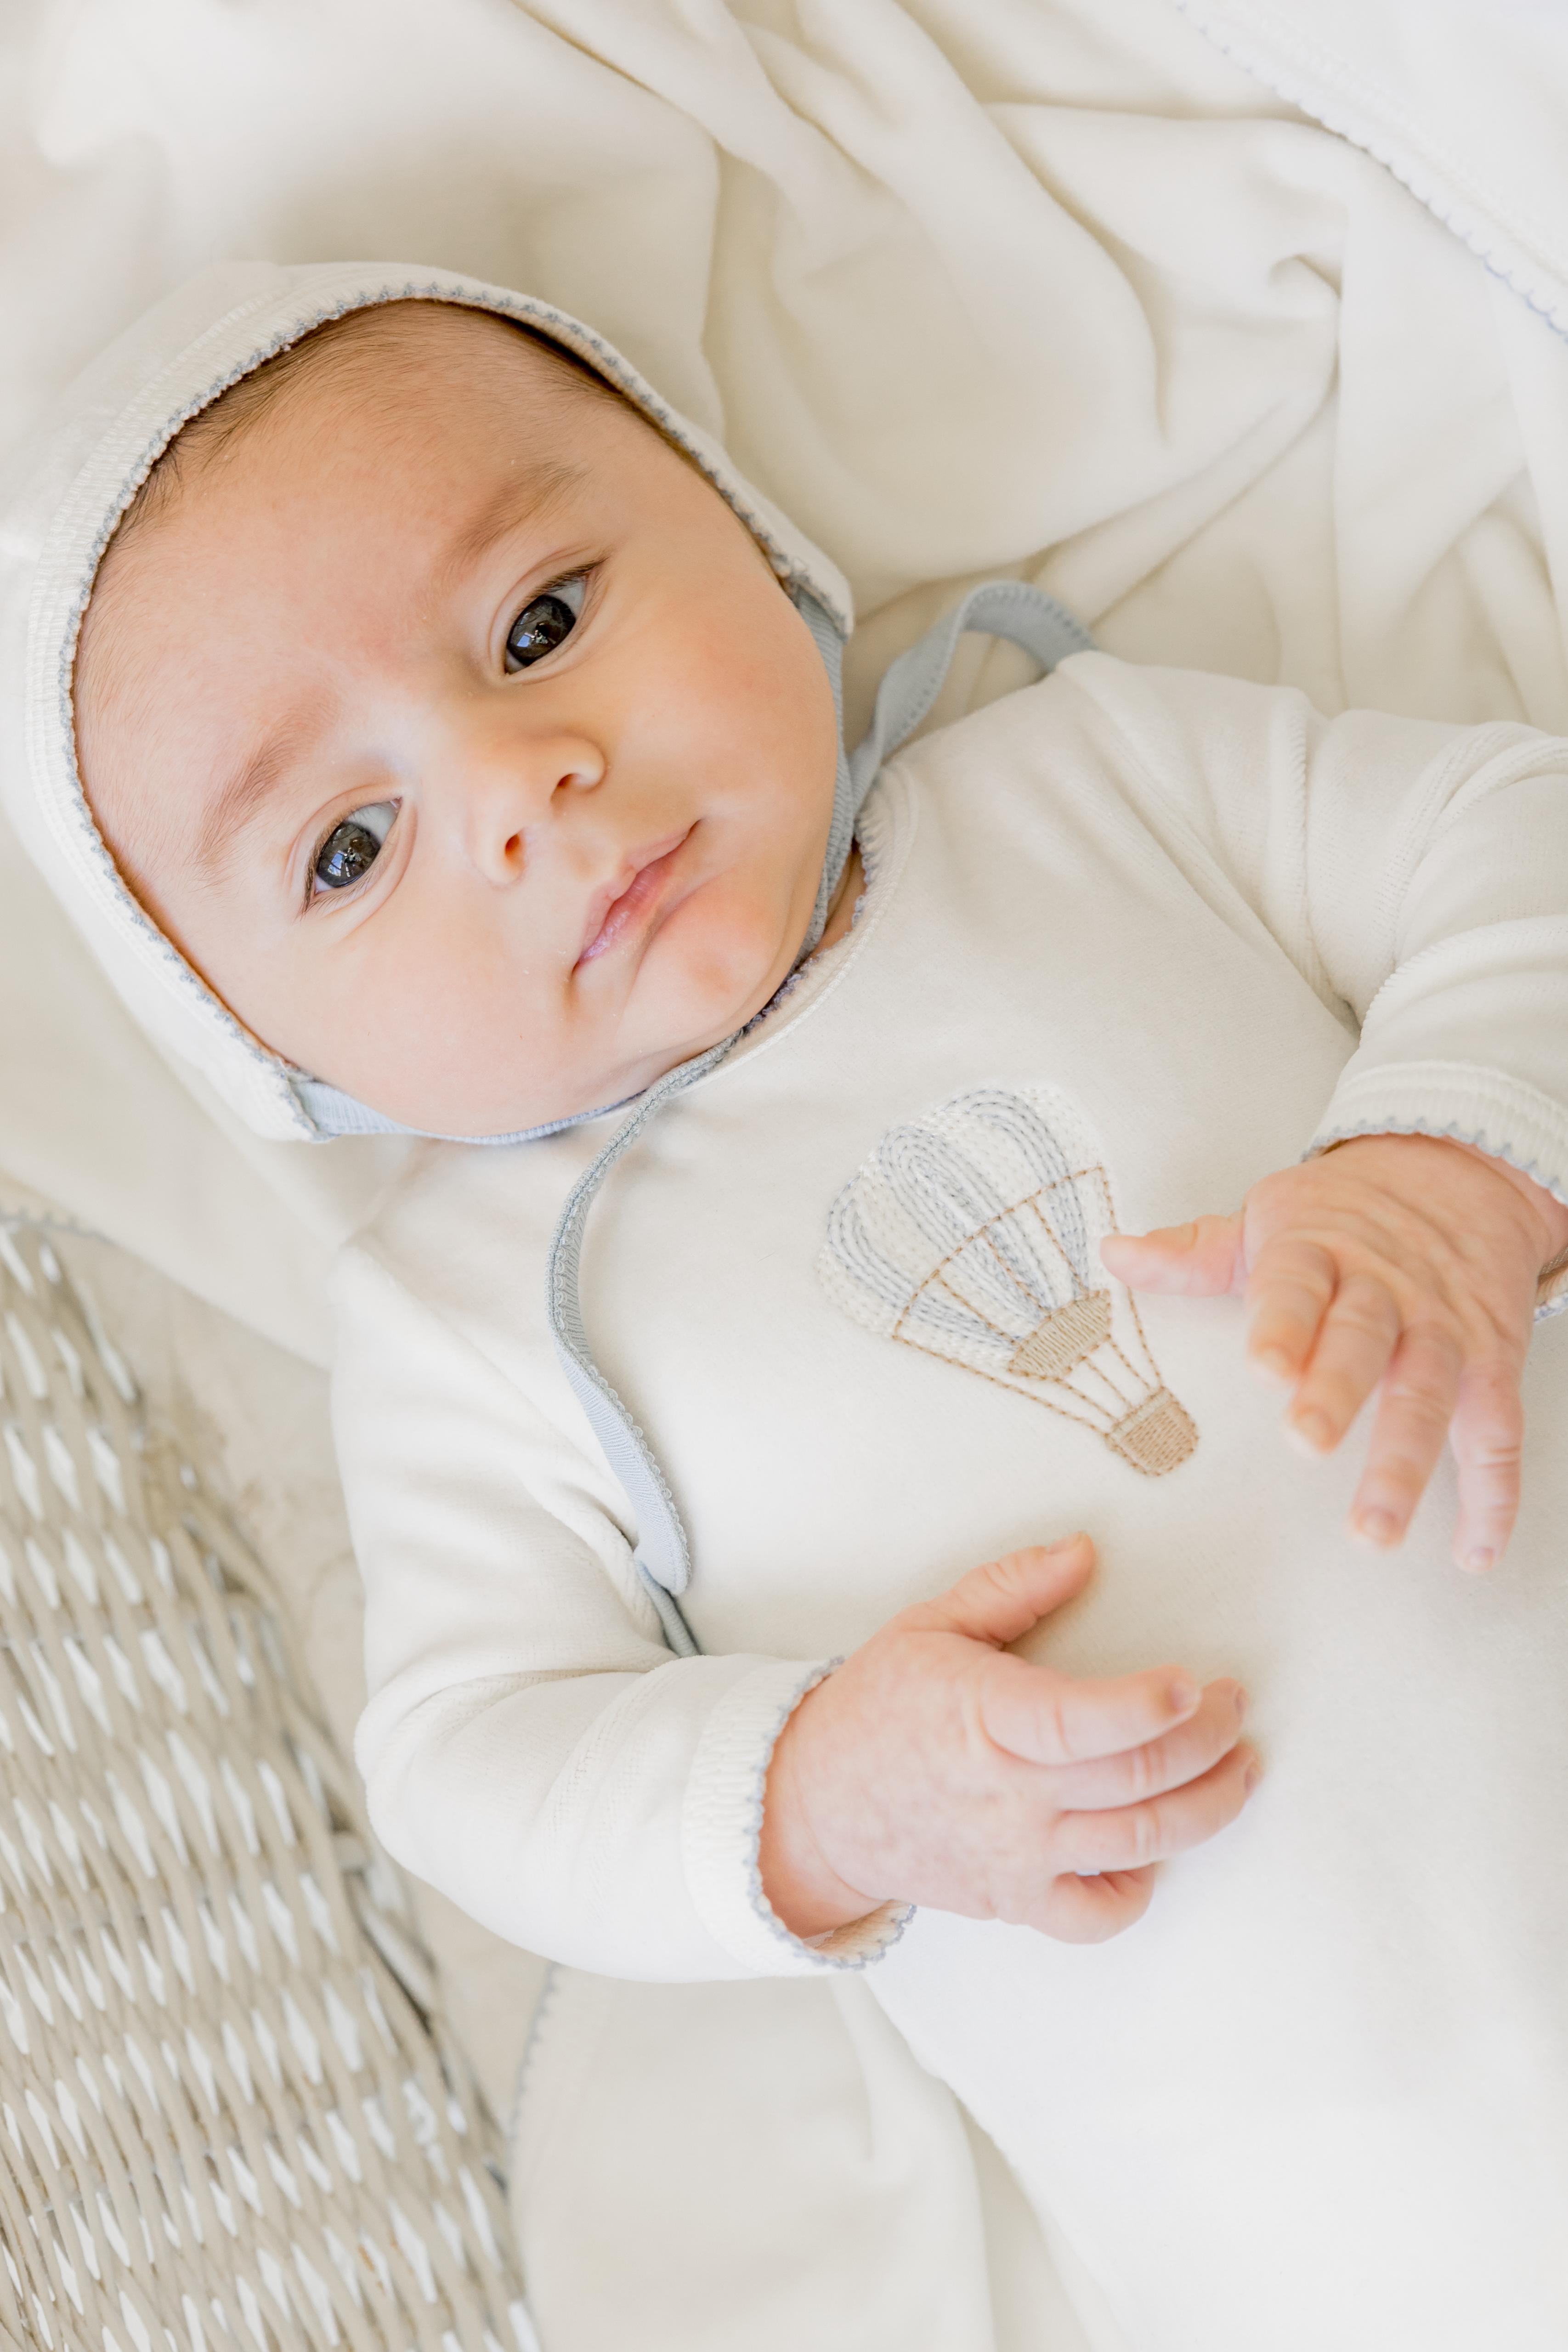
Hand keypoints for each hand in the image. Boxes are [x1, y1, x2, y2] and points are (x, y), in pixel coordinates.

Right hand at [757, 1535, 1254, 1943]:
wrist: (814, 1805)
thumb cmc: (877, 1706)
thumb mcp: (932, 1624)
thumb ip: (1012, 1586)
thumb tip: (1083, 1551)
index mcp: (990, 1719)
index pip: (1090, 1722)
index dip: (1155, 1704)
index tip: (1194, 1680)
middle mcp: (1014, 1796)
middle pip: (1142, 1778)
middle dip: (1209, 1739)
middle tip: (1232, 1705)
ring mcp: (1020, 1856)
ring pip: (1143, 1844)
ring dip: (1210, 1806)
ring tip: (1240, 1769)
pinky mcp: (1018, 1899)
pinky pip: (1099, 1915)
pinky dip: (1140, 1890)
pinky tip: (1155, 1850)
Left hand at [1101, 1133, 1567, 1571]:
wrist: (1457, 1172)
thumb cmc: (1345, 1211)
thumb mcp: (1267, 1218)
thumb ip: (1194, 1253)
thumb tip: (1115, 1254)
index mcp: (1318, 1251)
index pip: (1296, 1285)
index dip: (1282, 1324)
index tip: (1263, 1367)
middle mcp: (1386, 1289)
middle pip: (1363, 1340)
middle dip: (1338, 1392)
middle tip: (1307, 1442)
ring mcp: (1444, 1327)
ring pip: (1430, 1394)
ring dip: (1404, 1463)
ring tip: (1375, 1527)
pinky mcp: (1492, 1359)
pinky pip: (1497, 1431)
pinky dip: (1493, 1494)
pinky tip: (1474, 1549)